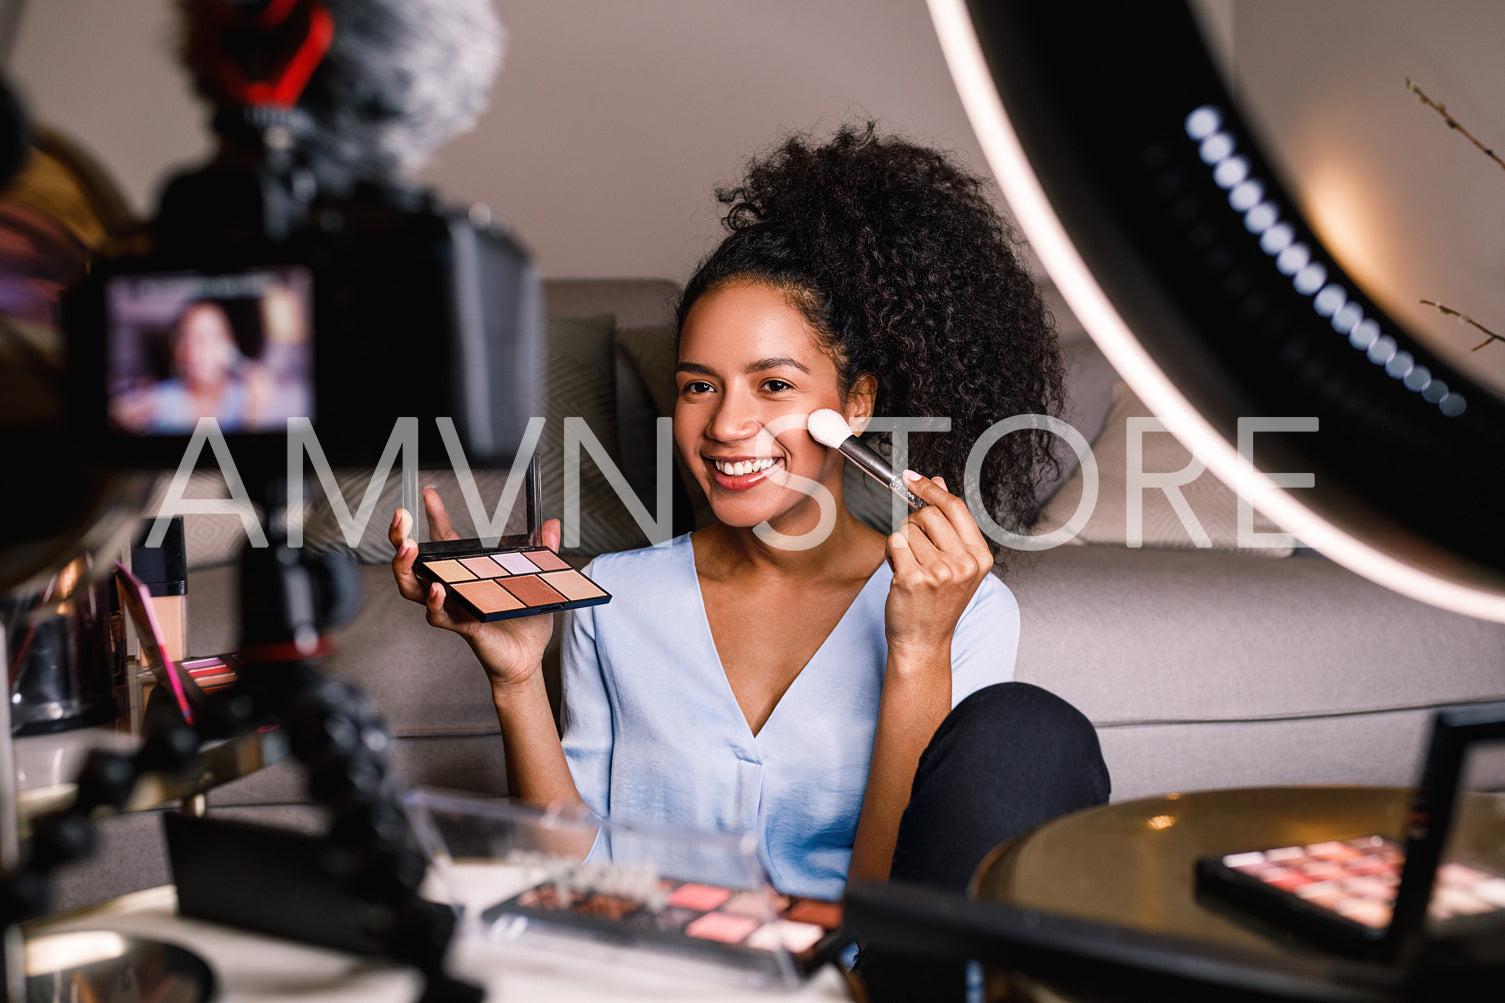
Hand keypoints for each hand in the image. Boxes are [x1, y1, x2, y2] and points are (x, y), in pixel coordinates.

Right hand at [389, 486, 561, 692]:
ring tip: (408, 548)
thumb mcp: (536, 580)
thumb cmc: (524, 621)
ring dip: (406, 568)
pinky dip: (436, 602)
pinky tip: (438, 588)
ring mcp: (452, 608)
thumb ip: (543, 551)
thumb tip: (551, 524)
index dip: (434, 516)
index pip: (441, 541)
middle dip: (400, 540)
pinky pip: (440, 616)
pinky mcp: (461, 627)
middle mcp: (451, 590)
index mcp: (464, 574)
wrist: (527, 659)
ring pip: (413, 589)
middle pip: (412, 563)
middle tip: (400, 521)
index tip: (429, 491)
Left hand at [883, 472, 993, 664]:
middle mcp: (964, 564)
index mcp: (979, 557)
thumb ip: (949, 523)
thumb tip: (938, 481)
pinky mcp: (914, 579)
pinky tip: (899, 572)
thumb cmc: (936, 603)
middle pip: (928, 514)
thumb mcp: (954, 563)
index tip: (913, 478)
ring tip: (910, 567)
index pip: (955, 507)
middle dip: (914, 525)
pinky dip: (891, 553)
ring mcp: (940, 572)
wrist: (923, 642)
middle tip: (915, 550)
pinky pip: (894, 542)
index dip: (931, 489)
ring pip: (908, 529)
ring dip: (902, 543)